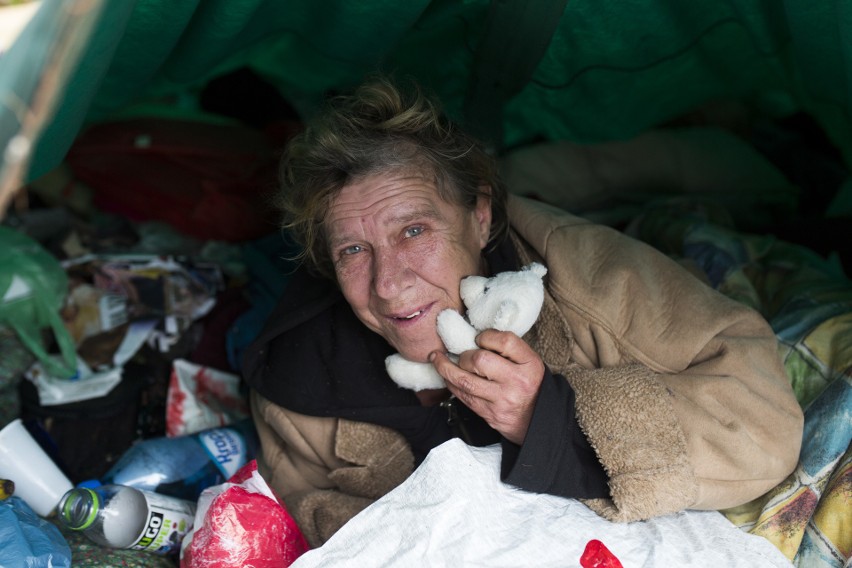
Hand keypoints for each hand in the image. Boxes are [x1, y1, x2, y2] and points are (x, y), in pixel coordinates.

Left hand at [430, 329, 544, 444]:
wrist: (537, 420)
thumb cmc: (529, 385)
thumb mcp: (529, 362)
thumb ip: (508, 349)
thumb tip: (475, 336)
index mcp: (529, 364)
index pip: (505, 341)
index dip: (487, 336)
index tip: (480, 338)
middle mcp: (516, 382)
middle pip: (480, 360)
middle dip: (465, 355)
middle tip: (462, 354)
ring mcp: (501, 400)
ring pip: (465, 381)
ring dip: (445, 367)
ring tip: (436, 357)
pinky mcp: (488, 413)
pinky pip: (462, 396)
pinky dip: (450, 383)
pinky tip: (445, 375)